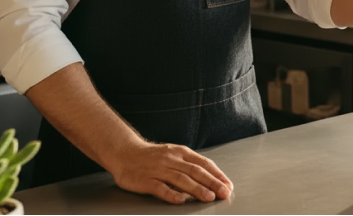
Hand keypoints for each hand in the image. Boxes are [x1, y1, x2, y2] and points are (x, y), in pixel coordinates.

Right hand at [106, 140, 232, 203]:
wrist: (125, 152)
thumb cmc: (152, 156)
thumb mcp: (174, 154)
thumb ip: (189, 165)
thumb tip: (210, 179)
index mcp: (181, 152)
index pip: (204, 163)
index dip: (217, 174)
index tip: (228, 185)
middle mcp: (172, 159)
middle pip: (196, 171)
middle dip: (212, 182)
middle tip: (224, 192)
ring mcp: (159, 169)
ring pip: (181, 179)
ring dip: (197, 189)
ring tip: (209, 197)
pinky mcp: (145, 180)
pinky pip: (160, 188)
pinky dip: (171, 194)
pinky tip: (180, 200)